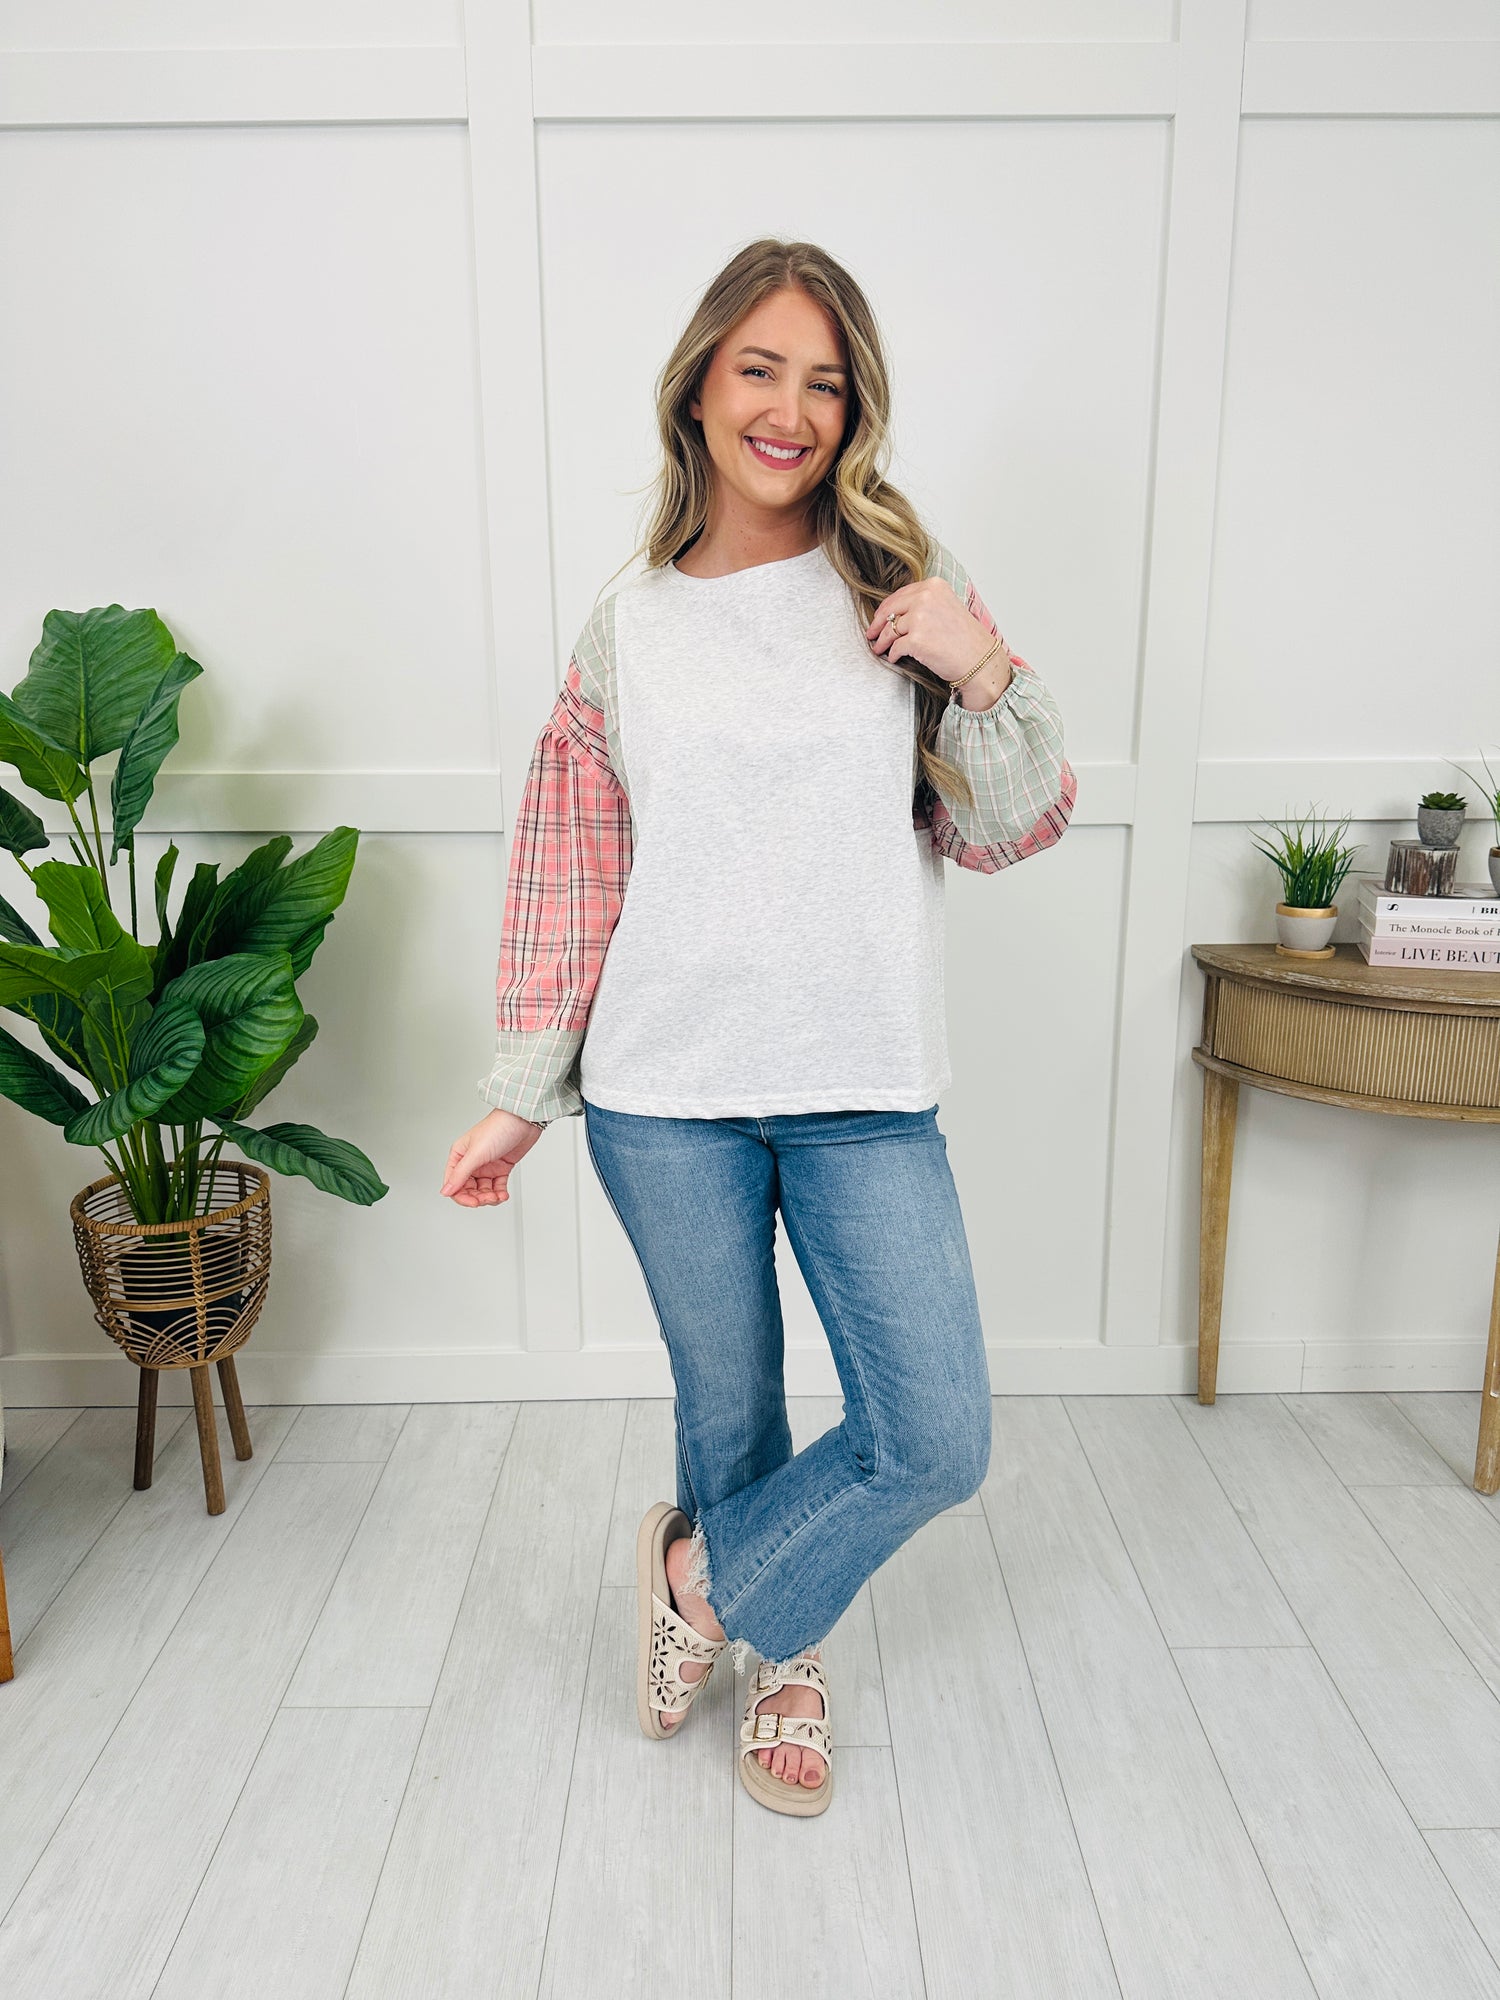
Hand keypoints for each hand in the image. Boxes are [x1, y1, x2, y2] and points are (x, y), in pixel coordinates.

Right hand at [440, 1108, 542, 1206]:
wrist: (523, 1120)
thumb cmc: (499, 1127)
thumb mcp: (476, 1153)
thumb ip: (461, 1174)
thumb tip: (446, 1191)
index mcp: (460, 1156)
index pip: (454, 1183)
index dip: (462, 1196)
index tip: (473, 1202)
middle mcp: (471, 1162)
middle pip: (468, 1189)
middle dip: (478, 1198)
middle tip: (488, 1198)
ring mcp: (487, 1166)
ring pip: (483, 1190)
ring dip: (490, 1197)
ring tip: (498, 1196)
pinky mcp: (501, 1168)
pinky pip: (497, 1186)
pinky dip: (500, 1193)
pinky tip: (503, 1194)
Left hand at [865, 578, 1010, 692]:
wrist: (979, 660)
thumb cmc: (965, 639)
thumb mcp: (947, 607)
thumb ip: (924, 603)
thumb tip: (896, 612)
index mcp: (934, 586)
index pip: (900, 595)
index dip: (886, 608)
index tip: (879, 618)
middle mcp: (926, 597)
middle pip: (890, 610)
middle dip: (877, 624)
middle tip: (871, 633)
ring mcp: (920, 618)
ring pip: (890, 630)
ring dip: (882, 641)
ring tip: (879, 648)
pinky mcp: (916, 639)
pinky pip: (895, 647)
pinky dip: (893, 654)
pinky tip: (895, 657)